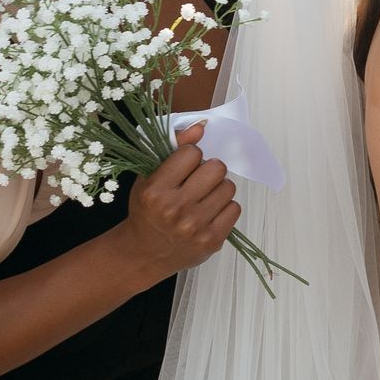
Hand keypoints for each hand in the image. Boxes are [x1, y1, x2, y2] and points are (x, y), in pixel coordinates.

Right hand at [121, 133, 240, 280]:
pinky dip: (224, 208)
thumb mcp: (148, 177)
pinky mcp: (212, 240)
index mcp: (155, 190)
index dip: (190, 157)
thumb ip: (173, 147)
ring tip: (202, 198)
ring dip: (218, 189)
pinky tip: (209, 213)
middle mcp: (175, 209)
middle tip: (197, 182)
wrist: (144, 253)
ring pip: (228, 187)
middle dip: (209, 170)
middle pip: (217, 168)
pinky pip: (235, 208)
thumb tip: (201, 127)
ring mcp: (195, 227)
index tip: (182, 168)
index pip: (192, 153)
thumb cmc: (147, 210)